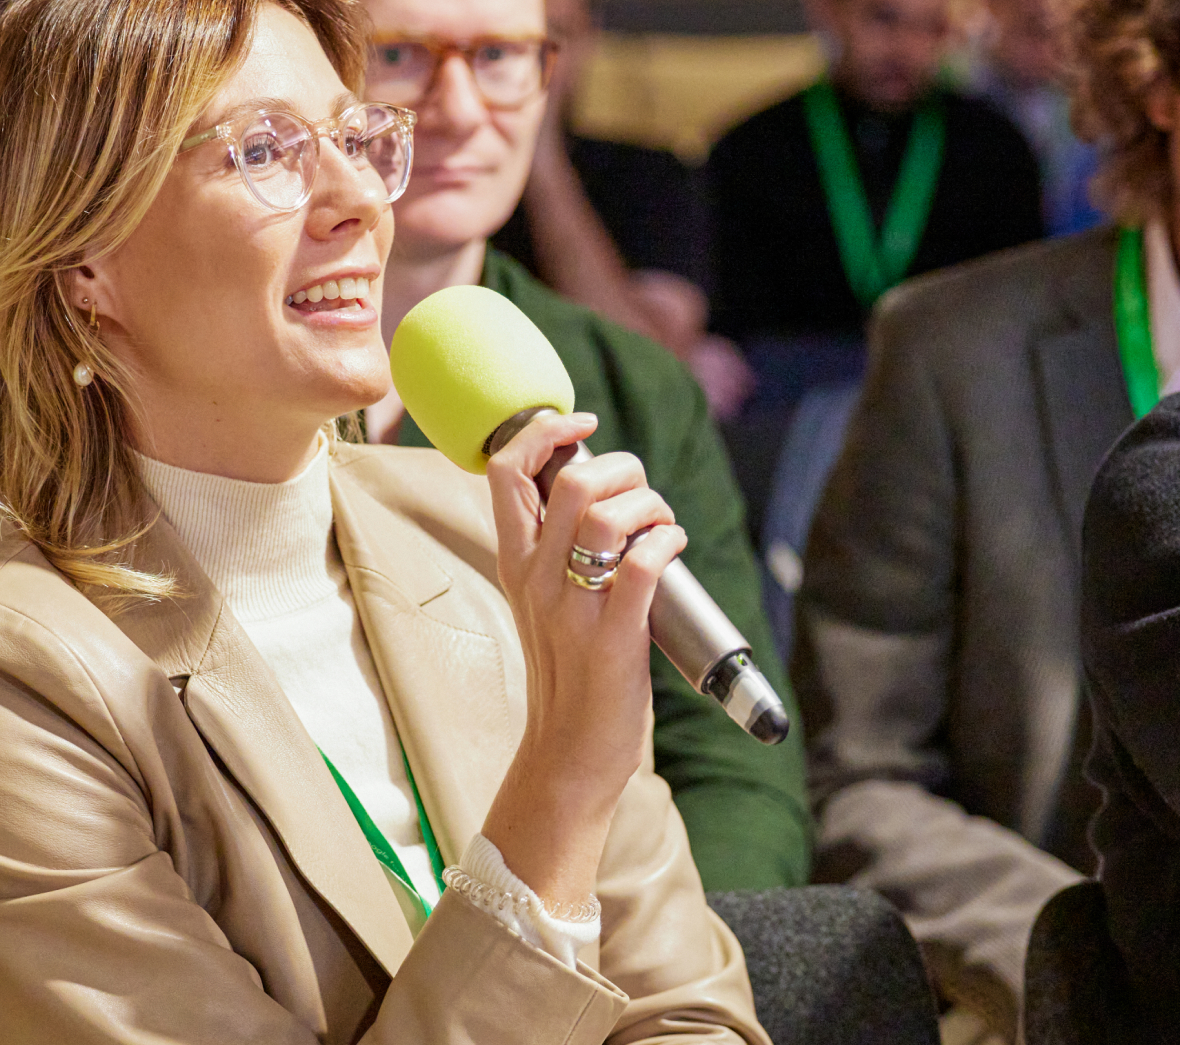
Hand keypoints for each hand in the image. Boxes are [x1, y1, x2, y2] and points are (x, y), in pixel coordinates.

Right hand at [478, 410, 686, 912]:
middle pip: (570, 478)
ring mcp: (574, 609)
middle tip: (641, 492)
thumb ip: (556, 552)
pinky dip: (668, 539)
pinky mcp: (615, 637)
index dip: (544, 429)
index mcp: (515, 566)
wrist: (566, 755)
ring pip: (609, 513)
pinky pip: (644, 562)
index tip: (581, 423)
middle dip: (621, 466)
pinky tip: (674, 546)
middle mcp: (536, 580)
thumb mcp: (543, 605)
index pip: (506, 471)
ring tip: (662, 524)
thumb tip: (602, 497)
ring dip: (651, 502)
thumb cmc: (566, 678)